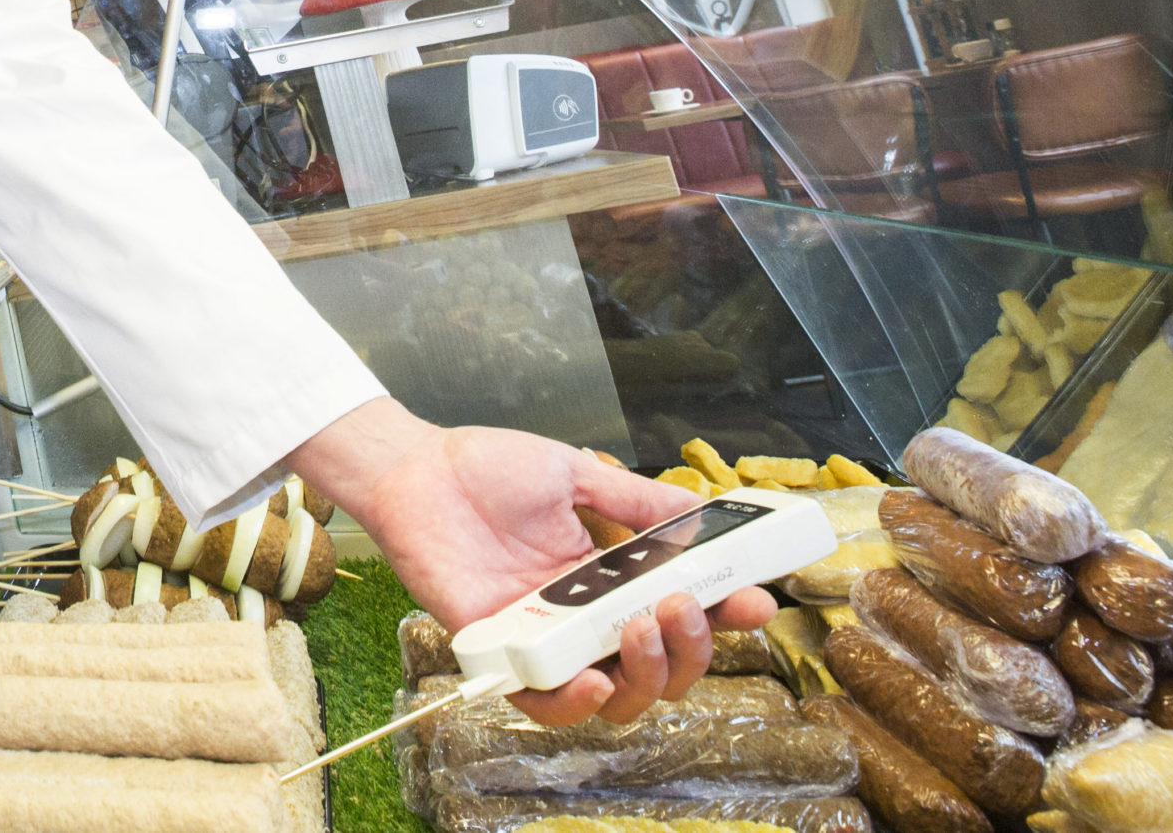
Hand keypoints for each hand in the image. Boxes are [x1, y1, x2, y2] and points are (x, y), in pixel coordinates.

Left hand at [291, 399, 778, 725]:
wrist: (416, 468)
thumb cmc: (486, 468)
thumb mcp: (575, 473)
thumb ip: (635, 498)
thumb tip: (701, 511)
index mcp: (606, 577)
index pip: (676, 611)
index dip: (722, 614)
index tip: (756, 599)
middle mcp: (583, 616)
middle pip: (660, 666)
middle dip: (693, 647)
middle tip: (691, 606)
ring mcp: (545, 638)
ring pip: (618, 694)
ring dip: (649, 671)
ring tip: (647, 624)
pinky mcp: (502, 653)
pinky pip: (547, 703)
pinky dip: (579, 703)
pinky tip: (598, 678)